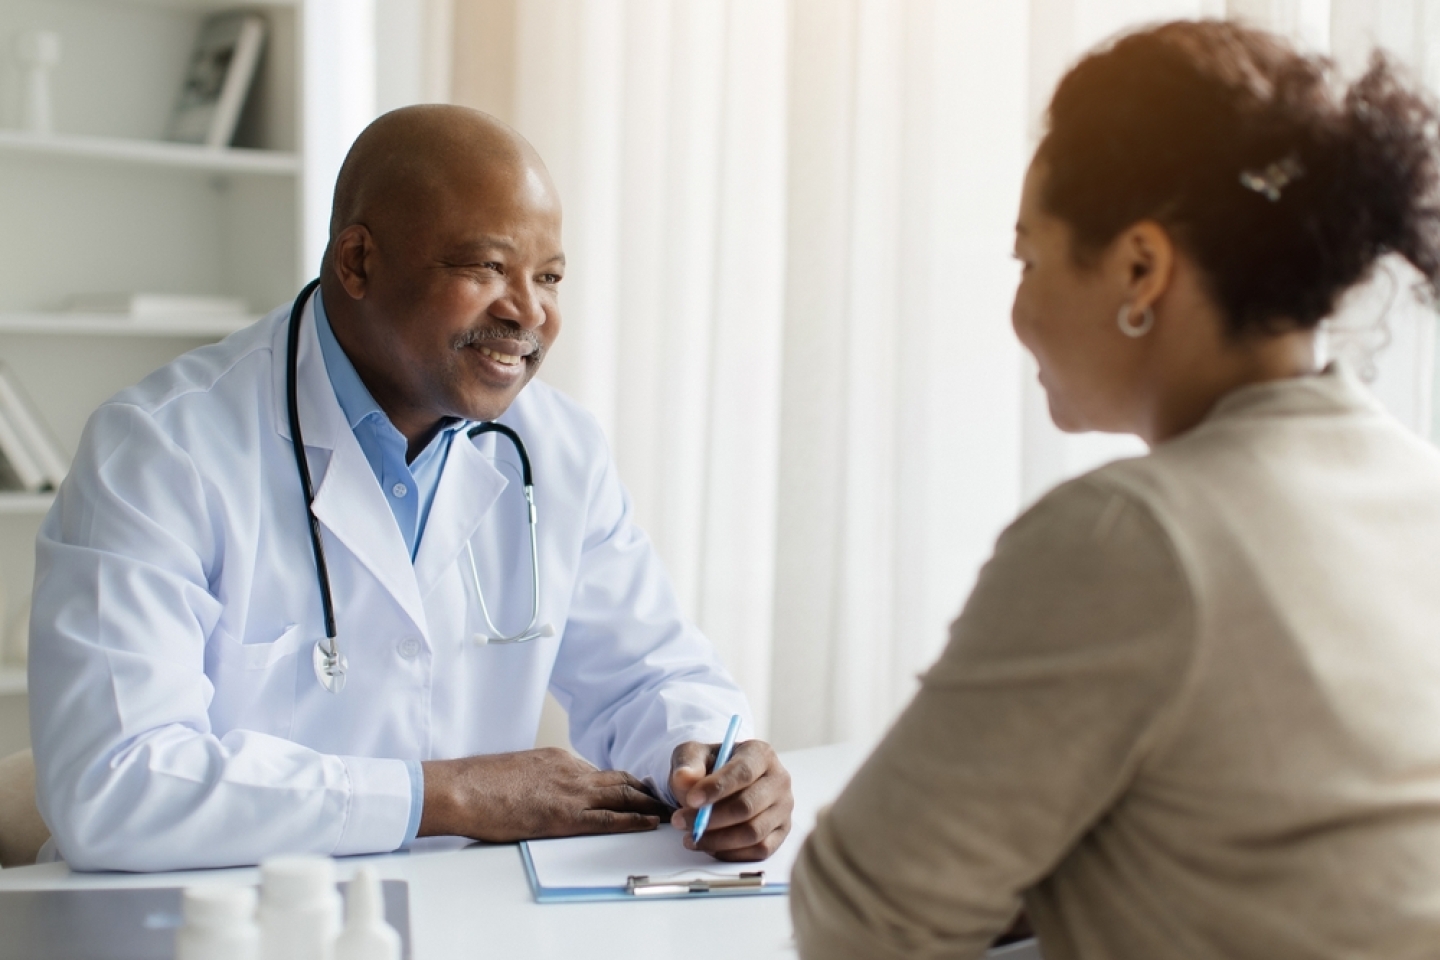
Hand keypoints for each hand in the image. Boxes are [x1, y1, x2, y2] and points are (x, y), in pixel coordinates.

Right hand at [418, 747, 669, 841]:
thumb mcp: (516, 771)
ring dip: (647, 804)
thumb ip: (539, 777)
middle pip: (619, 780)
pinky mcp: (565, 816)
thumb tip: (544, 791)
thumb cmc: (477, 783)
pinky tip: (650, 824)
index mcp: (557, 758)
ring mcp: (571, 792)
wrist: (461, 788)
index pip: (599, 773)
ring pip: (622, 796)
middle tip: (665, 797)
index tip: (637, 789)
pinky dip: (634, 821)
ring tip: (667, 811)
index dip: (623, 783)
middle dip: (644, 790)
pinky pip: (609, 819)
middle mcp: (571, 770)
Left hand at [668, 739, 792, 860]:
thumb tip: (684, 778)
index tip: (691, 799)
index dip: (716, 788)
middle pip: (747, 806)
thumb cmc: (709, 767)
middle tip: (680, 822)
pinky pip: (759, 850)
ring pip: (753, 832)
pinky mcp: (781, 832)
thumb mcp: (692, 756)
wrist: (719, 784)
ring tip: (692, 836)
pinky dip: (731, 852)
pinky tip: (710, 846)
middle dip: (711, 819)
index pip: (743, 772)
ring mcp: (783, 808)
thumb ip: (687, 764)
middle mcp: (778, 780)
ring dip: (717, 839)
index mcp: (760, 754)